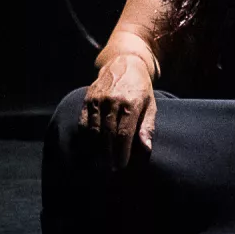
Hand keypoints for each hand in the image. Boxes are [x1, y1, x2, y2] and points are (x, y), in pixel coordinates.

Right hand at [81, 53, 156, 169]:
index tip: (121, 166)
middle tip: (109, 170)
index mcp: (131, 103)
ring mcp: (98, 99)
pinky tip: (88, 149)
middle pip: (107, 134)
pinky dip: (85, 138)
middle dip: (108, 155)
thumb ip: (147, 126)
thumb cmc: (140, 89)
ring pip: (93, 130)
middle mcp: (113, 101)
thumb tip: (146, 148)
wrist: (124, 63)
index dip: (122, 152)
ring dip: (95, 150)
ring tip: (98, 164)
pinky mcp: (88, 99)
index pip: (124, 133)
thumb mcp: (150, 104)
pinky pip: (83, 122)